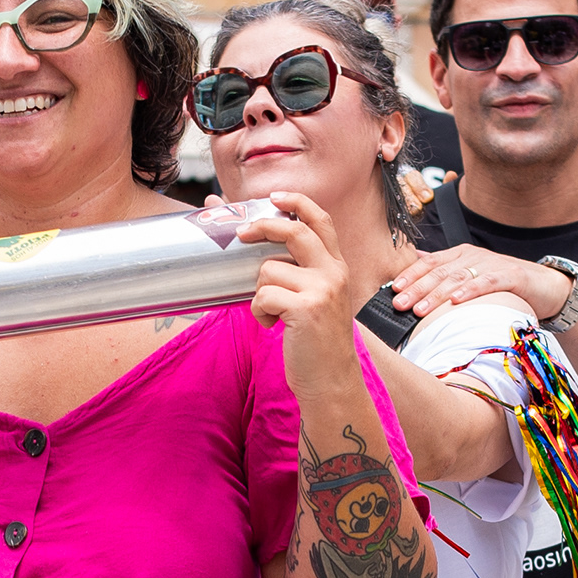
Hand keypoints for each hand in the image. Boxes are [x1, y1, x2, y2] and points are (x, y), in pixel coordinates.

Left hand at [240, 197, 359, 387]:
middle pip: (293, 229)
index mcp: (337, 267)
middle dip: (261, 226)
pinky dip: (258, 312)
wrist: (331, 382)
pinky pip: (263, 295)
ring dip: (258, 292)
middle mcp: (334, 273)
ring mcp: (322, 289)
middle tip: (241, 234)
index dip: (297, 201)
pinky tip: (271, 326)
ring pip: (268, 269)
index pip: (320, 220)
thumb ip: (296, 271)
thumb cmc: (316, 342)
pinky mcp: (306, 309)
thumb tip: (256, 242)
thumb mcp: (316, 299)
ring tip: (271, 313)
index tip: (274, 196)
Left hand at [385, 243, 555, 320]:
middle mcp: (472, 256)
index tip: (393, 289)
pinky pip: (486, 282)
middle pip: (439, 272)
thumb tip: (416, 265)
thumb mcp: (471, 276)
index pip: (430, 263)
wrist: (545, 284)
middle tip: (399, 303)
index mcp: (460, 255)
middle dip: (417, 288)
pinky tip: (456, 301)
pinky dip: (470, 291)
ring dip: (436, 294)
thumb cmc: (503, 283)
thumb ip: (446, 271)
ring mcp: (490, 264)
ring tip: (419, 309)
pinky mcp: (509, 276)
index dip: (411, 275)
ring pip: (458, 278)